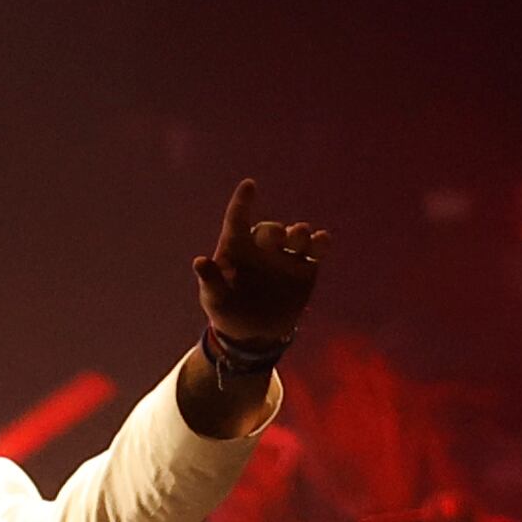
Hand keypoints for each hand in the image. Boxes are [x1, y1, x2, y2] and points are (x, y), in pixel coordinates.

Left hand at [192, 178, 327, 343]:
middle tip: (280, 236)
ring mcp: (285, 255)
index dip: (242, 202)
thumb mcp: (215, 300)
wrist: (254, 335)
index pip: (238, 219)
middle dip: (276, 231)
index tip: (249, 185)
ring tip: (301, 237)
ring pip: (296, 236)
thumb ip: (210, 281)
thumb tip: (200, 262)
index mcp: (237, 247)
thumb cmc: (227, 312)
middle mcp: (262, 247)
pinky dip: (320, 243)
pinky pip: (315, 251)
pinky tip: (322, 241)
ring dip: (300, 233)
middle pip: (271, 230)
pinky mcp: (305, 268)